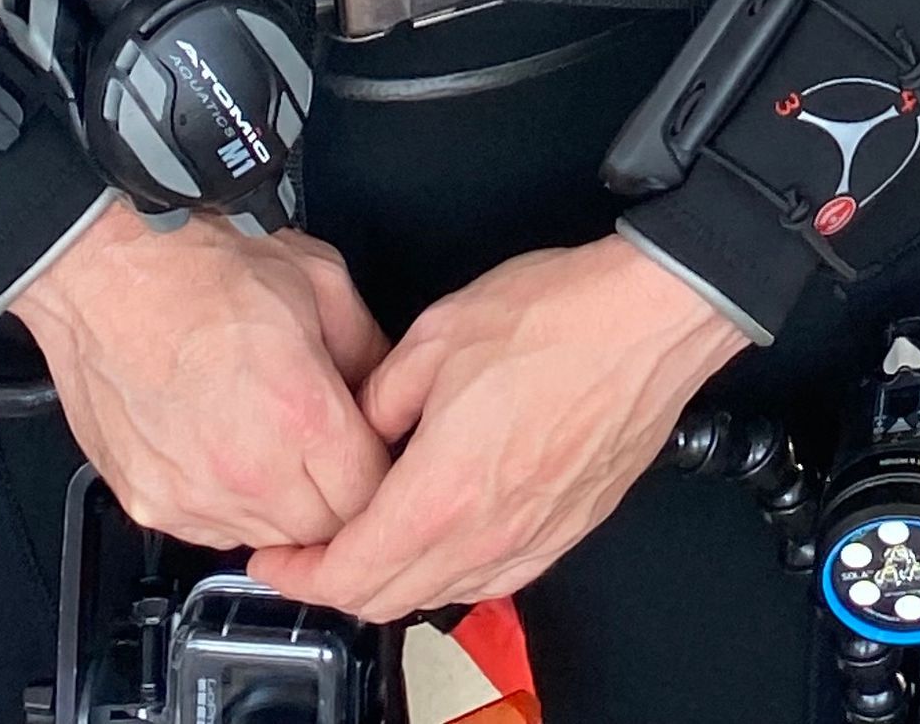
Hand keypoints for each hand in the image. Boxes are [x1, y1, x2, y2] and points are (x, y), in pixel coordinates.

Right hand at [11, 201, 390, 551]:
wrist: (107, 267)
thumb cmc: (198, 262)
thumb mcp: (319, 279)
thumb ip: (369, 348)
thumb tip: (386, 390)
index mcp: (301, 415)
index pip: (372, 497)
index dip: (382, 474)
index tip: (374, 452)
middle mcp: (247, 470)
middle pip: (324, 533)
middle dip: (337, 496)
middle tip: (326, 446)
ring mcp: (193, 495)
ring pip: (267, 540)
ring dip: (282, 504)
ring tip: (268, 438)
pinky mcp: (149, 503)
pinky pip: (210, 532)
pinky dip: (228, 503)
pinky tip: (224, 447)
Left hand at [250, 234, 751, 621]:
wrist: (646, 321)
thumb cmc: (555, 320)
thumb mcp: (435, 337)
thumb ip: (380, 398)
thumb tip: (360, 428)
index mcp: (443, 493)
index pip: (351, 573)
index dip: (298, 572)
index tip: (273, 555)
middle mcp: (488, 535)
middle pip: (390, 599)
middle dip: (335, 583)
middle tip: (306, 550)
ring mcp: (533, 539)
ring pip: (441, 594)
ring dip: (393, 579)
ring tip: (366, 536)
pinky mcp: (568, 530)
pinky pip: (493, 577)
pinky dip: (449, 571)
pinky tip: (443, 531)